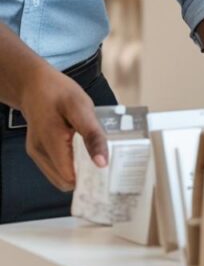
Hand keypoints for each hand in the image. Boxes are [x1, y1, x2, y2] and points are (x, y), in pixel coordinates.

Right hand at [20, 65, 107, 190]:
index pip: (70, 179)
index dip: (88, 179)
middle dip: (84, 177)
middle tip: (103, 162)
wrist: (34, 84)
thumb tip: (102, 164)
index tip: (106, 173)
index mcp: (52, 143)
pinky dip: (68, 164)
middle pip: (64, 181)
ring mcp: (36, 153)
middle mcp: (40, 153)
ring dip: (76, 171)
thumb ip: (93, 135)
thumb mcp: (82, 107)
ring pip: (59, 177)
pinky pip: (54, 167)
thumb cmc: (59, 92)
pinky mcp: (37, 151)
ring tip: (93, 155)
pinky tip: (80, 151)